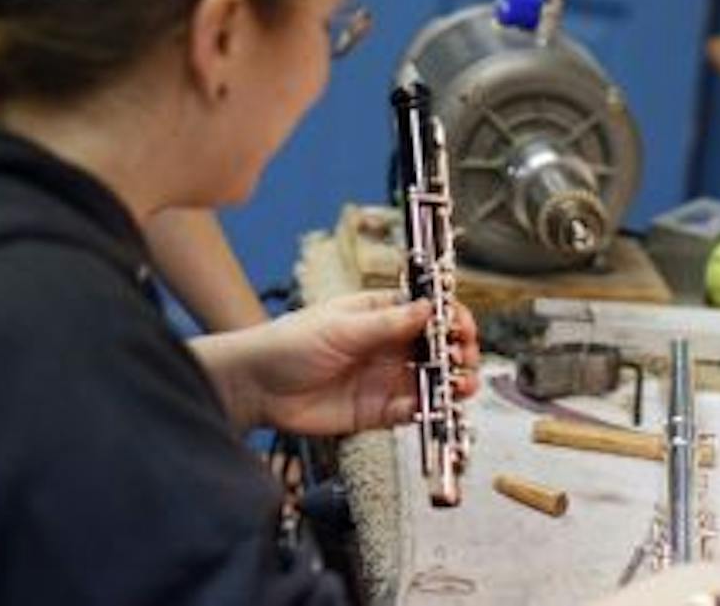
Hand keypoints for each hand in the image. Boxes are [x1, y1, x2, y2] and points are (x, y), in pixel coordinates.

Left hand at [210, 290, 479, 436]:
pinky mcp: (378, 412)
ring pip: (431, 381)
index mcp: (378, 314)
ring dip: (452, 383)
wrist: (257, 388)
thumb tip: (427, 308)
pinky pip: (413, 412)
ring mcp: (385, 379)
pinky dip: (431, 411)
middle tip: (463, 357)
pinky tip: (439, 408)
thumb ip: (386, 323)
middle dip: (458, 351)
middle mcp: (387, 345)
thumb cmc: (288, 345)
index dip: (448, 317)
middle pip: (436, 347)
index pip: (425, 311)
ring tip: (461, 385)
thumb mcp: (339, 328)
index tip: (461, 327)